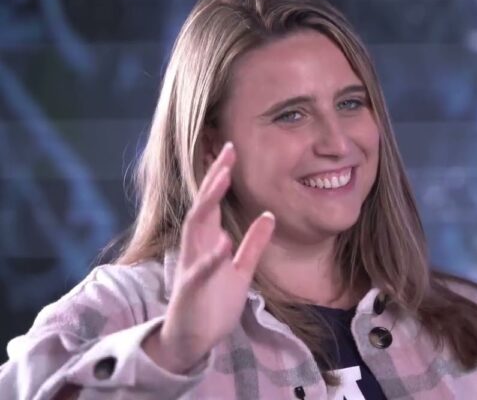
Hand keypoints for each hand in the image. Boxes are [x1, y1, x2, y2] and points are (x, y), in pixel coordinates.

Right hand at [142, 142, 274, 372]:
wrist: (191, 341)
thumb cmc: (213, 302)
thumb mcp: (241, 270)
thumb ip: (253, 244)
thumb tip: (269, 216)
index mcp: (208, 242)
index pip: (213, 203)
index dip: (221, 176)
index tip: (233, 150)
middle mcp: (196, 249)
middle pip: (203, 205)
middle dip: (214, 178)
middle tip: (227, 150)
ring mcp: (192, 267)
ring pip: (195, 229)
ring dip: (209, 203)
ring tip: (222, 179)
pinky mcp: (192, 291)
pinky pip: (200, 271)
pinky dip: (210, 257)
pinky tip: (222, 243)